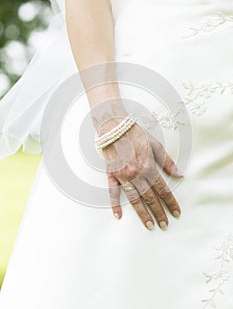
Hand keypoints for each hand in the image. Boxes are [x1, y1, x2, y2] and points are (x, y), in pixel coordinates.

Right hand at [99, 116, 182, 230]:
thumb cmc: (136, 134)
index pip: (163, 190)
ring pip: (134, 199)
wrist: (115, 127)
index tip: (176, 213)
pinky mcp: (111, 175)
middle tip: (164, 225)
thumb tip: (180, 175)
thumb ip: (168, 162)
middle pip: (150, 198)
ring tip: (149, 225)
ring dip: (142, 214)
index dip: (171, 202)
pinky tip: (118, 216)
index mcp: (149, 167)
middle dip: (159, 213)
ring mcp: (123, 176)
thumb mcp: (156, 145)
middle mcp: (136, 174)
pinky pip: (113, 192)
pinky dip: (115, 204)